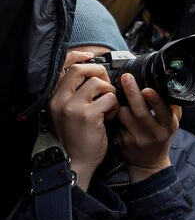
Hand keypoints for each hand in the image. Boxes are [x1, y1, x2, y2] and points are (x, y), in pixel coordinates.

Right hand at [48, 52, 119, 190]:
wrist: (76, 162)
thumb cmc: (78, 136)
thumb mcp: (69, 112)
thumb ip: (76, 93)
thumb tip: (95, 72)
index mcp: (54, 98)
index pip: (63, 67)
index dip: (78, 56)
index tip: (91, 57)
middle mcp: (59, 100)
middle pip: (82, 69)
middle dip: (100, 74)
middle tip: (106, 88)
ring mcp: (72, 107)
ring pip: (98, 83)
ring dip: (109, 93)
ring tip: (107, 108)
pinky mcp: (88, 115)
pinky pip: (109, 98)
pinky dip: (114, 106)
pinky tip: (109, 117)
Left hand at [116, 75, 180, 182]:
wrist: (148, 163)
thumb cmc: (161, 138)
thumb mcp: (172, 124)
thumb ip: (173, 108)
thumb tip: (170, 88)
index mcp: (168, 126)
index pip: (163, 112)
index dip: (155, 100)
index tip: (147, 89)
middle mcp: (154, 134)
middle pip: (140, 111)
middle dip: (132, 92)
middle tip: (126, 77)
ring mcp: (137, 139)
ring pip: (125, 115)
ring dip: (122, 103)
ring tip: (122, 97)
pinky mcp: (123, 143)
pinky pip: (117, 122)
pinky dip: (116, 114)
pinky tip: (117, 112)